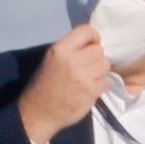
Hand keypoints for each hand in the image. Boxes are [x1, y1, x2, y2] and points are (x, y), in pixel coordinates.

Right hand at [16, 26, 113, 143]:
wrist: (39, 112)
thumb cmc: (45, 84)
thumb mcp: (52, 59)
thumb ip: (71, 49)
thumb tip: (92, 43)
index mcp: (60, 50)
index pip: (86, 31)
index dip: (93, 37)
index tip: (91, 45)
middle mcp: (72, 61)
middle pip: (99, 50)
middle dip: (95, 58)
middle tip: (87, 66)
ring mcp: (83, 77)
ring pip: (105, 65)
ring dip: (99, 71)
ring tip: (88, 78)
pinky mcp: (91, 92)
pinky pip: (105, 81)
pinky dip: (99, 85)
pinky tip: (88, 89)